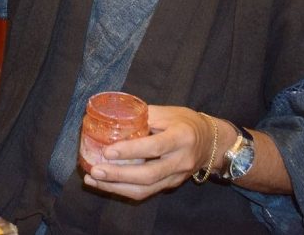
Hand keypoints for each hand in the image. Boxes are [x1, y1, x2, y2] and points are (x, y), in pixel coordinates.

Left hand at [83, 105, 215, 200]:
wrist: (211, 141)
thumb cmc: (184, 121)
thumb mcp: (166, 112)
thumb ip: (141, 116)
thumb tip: (110, 118)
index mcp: (181, 137)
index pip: (154, 147)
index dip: (130, 150)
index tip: (107, 151)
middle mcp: (180, 160)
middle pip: (148, 175)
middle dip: (118, 175)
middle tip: (94, 171)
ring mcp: (176, 176)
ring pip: (145, 189)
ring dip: (116, 188)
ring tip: (93, 180)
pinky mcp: (171, 185)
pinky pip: (146, 192)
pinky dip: (124, 190)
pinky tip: (105, 185)